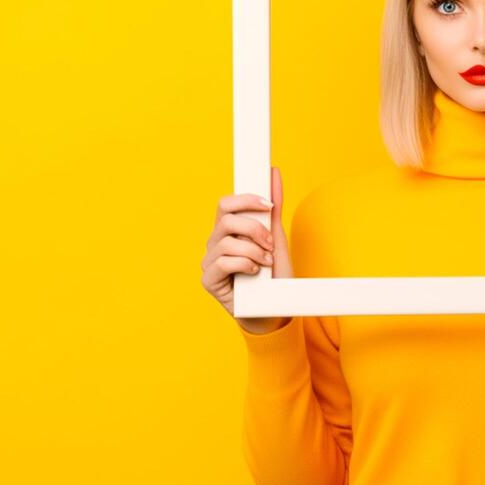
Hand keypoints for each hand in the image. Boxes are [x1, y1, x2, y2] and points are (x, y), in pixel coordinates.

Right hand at [201, 166, 294, 329]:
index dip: (246, 199)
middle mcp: (215, 242)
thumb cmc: (273, 276)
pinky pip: (223, 261)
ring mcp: (209, 261)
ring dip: (253, 250)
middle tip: (270, 243)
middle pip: (226, 219)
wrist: (274, 310)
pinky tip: (254, 273)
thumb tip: (274, 174)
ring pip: (226, 241)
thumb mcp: (276, 238)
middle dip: (254, 228)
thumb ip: (272, 210)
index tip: (268, 204)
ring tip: (266, 263)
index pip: (227, 204)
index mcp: (228, 230)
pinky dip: (244, 264)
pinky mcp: (208, 280)